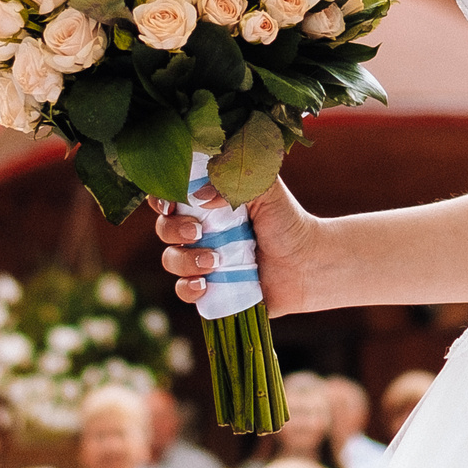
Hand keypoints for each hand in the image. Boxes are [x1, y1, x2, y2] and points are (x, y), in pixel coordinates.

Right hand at [156, 177, 325, 317]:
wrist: (307, 264)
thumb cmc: (286, 222)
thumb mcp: (266, 188)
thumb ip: (235, 177)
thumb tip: (198, 194)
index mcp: (207, 203)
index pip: (169, 195)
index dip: (161, 198)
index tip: (169, 203)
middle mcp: (199, 231)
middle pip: (164, 227)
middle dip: (174, 229)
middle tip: (198, 232)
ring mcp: (202, 261)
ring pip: (170, 260)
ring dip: (185, 260)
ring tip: (215, 261)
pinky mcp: (210, 288)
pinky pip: (183, 291)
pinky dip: (189, 288)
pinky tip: (206, 284)